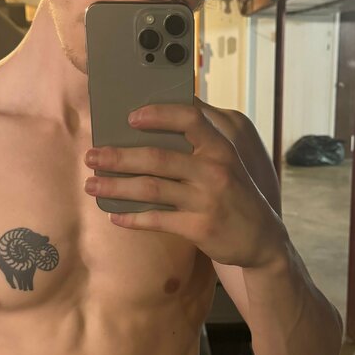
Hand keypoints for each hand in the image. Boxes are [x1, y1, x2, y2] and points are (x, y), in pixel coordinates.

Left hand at [83, 101, 286, 268]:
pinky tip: (114, 215)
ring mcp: (206, 200)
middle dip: (118, 157)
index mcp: (220, 149)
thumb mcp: (229, 163)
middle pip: (157, 157)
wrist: (262, 239)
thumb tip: (157, 126)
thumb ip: (201, 144)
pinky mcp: (199, 228)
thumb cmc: (237, 195)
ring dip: (116, 186)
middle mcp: (214, 171)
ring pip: (151, 189)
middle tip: (92, 155)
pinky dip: (132, 217)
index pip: (189, 119)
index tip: (130, 117)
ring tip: (92, 184)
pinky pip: (157, 220)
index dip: (158, 115)